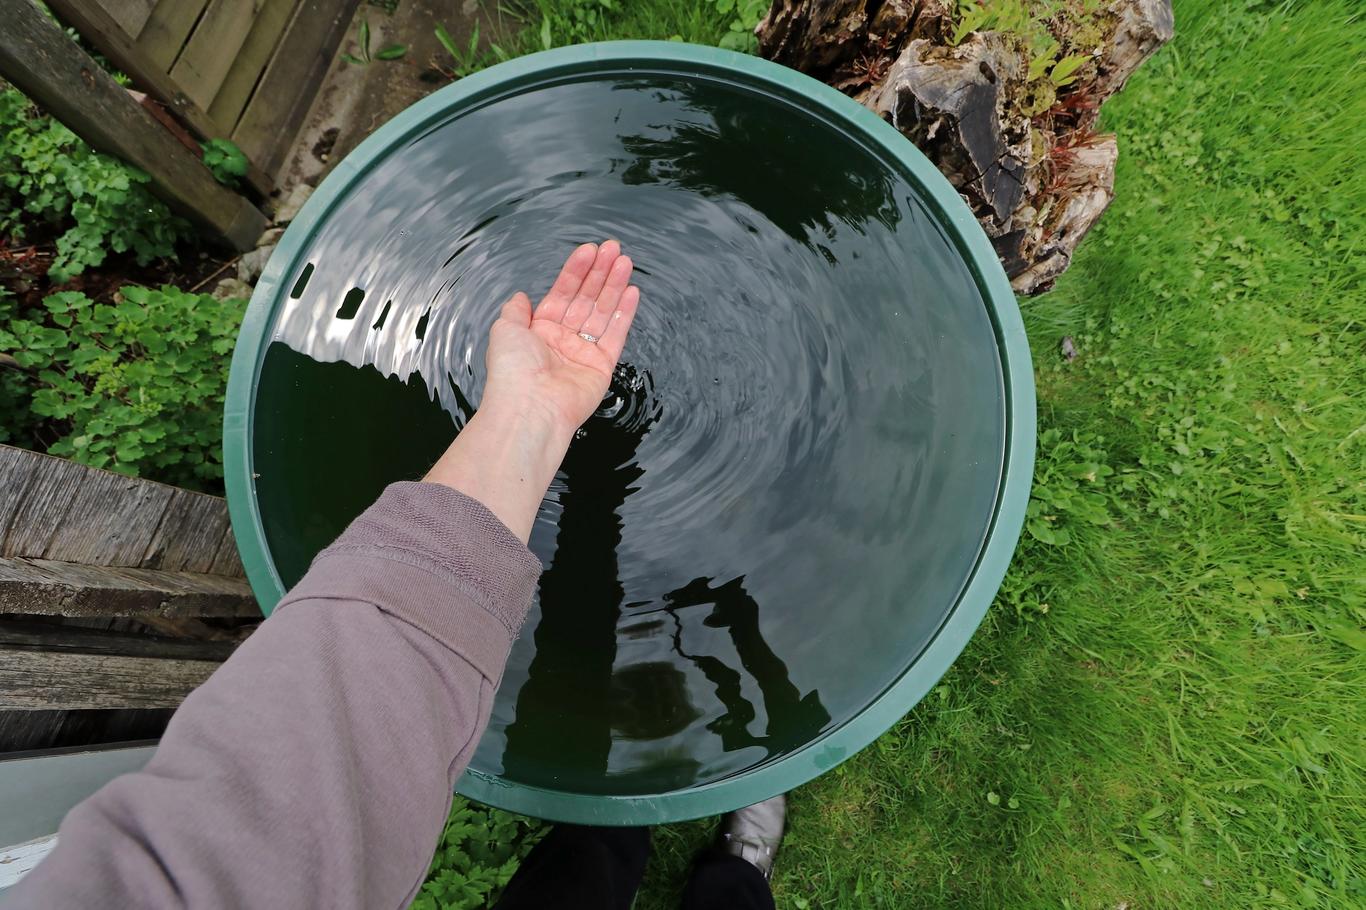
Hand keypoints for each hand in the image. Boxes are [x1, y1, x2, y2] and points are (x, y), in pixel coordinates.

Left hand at [482, 240, 639, 434]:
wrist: (529, 408)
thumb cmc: (512, 373)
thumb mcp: (504, 330)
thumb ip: (516, 311)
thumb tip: (520, 297)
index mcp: (540, 330)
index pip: (563, 292)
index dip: (576, 270)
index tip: (590, 251)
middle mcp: (562, 340)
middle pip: (586, 298)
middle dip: (600, 272)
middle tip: (613, 248)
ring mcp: (583, 353)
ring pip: (603, 311)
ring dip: (615, 286)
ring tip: (625, 262)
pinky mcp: (602, 367)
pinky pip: (616, 334)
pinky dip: (624, 313)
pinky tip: (631, 292)